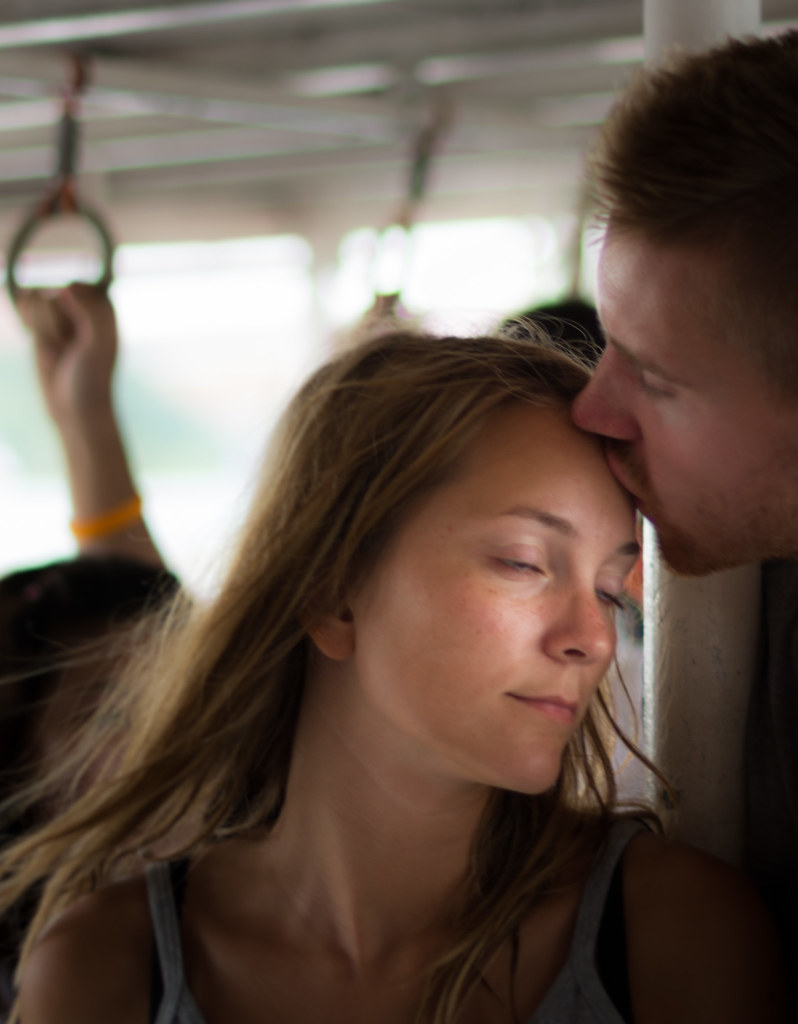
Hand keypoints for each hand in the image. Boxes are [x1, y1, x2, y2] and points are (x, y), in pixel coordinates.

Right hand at [17, 283, 117, 425]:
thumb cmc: (90, 378)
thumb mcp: (97, 346)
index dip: (71, 313)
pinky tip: (45, 346)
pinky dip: (31, 327)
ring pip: (35, 302)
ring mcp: (59, 314)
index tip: (83, 339)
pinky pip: (25, 307)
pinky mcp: (41, 323)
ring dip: (44, 332)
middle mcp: (82, 306)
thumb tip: (66, 287)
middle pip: (51, 295)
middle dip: (55, 327)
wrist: (73, 407)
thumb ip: (90, 313)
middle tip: (70, 351)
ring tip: (60, 352)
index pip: (73, 288)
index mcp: (103, 307)